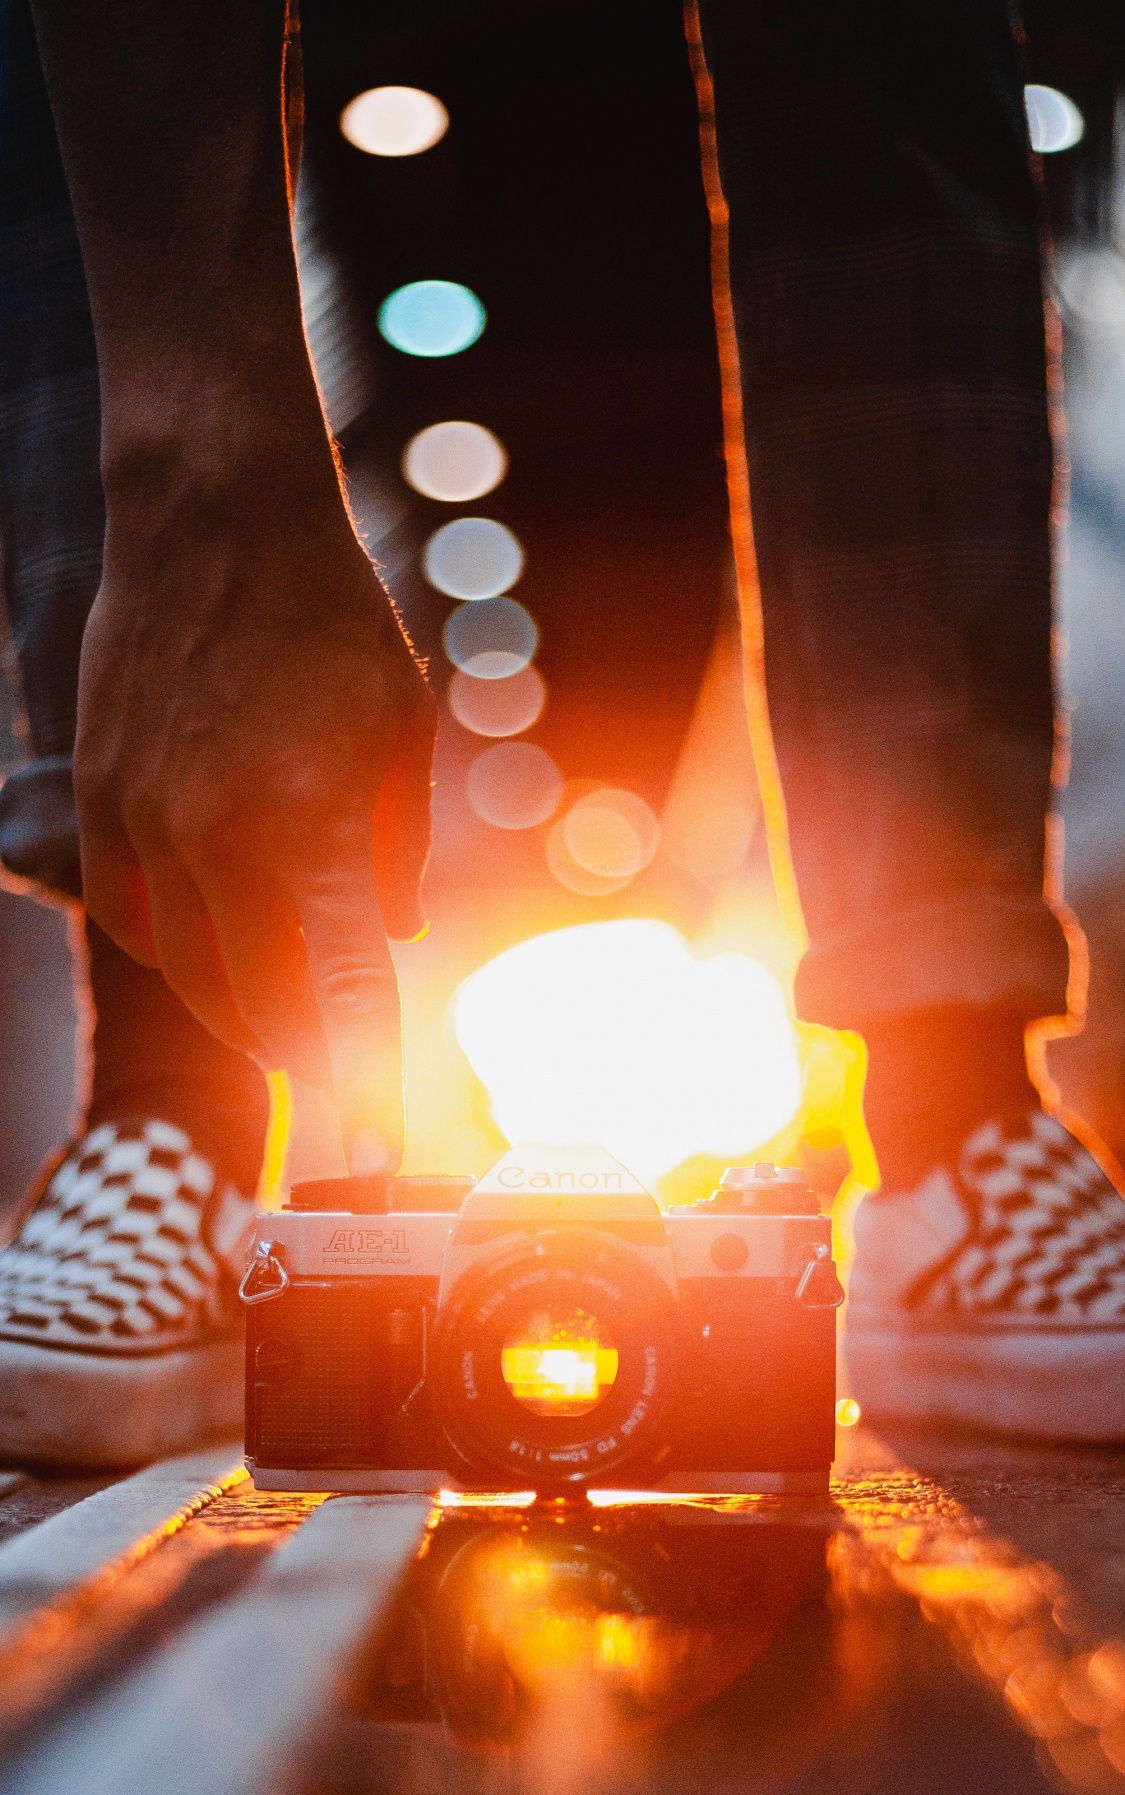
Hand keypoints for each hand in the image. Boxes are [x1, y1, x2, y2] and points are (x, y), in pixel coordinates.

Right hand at [74, 464, 434, 1172]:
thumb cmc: (328, 621)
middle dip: (311, 1062)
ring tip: (292, 1025)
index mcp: (310, 830)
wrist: (211, 521)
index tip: (381, 1151)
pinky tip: (221, 950)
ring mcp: (147, 829)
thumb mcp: (401, 736)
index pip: (343, 998)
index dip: (366, 1087)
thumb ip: (393, 855)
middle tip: (347, 1084)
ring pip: (194, 979)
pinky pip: (137, 925)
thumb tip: (387, 942)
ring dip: (249, 1017)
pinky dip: (183, 957)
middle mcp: (217, 845)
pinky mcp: (104, 806)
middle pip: (262, 1011)